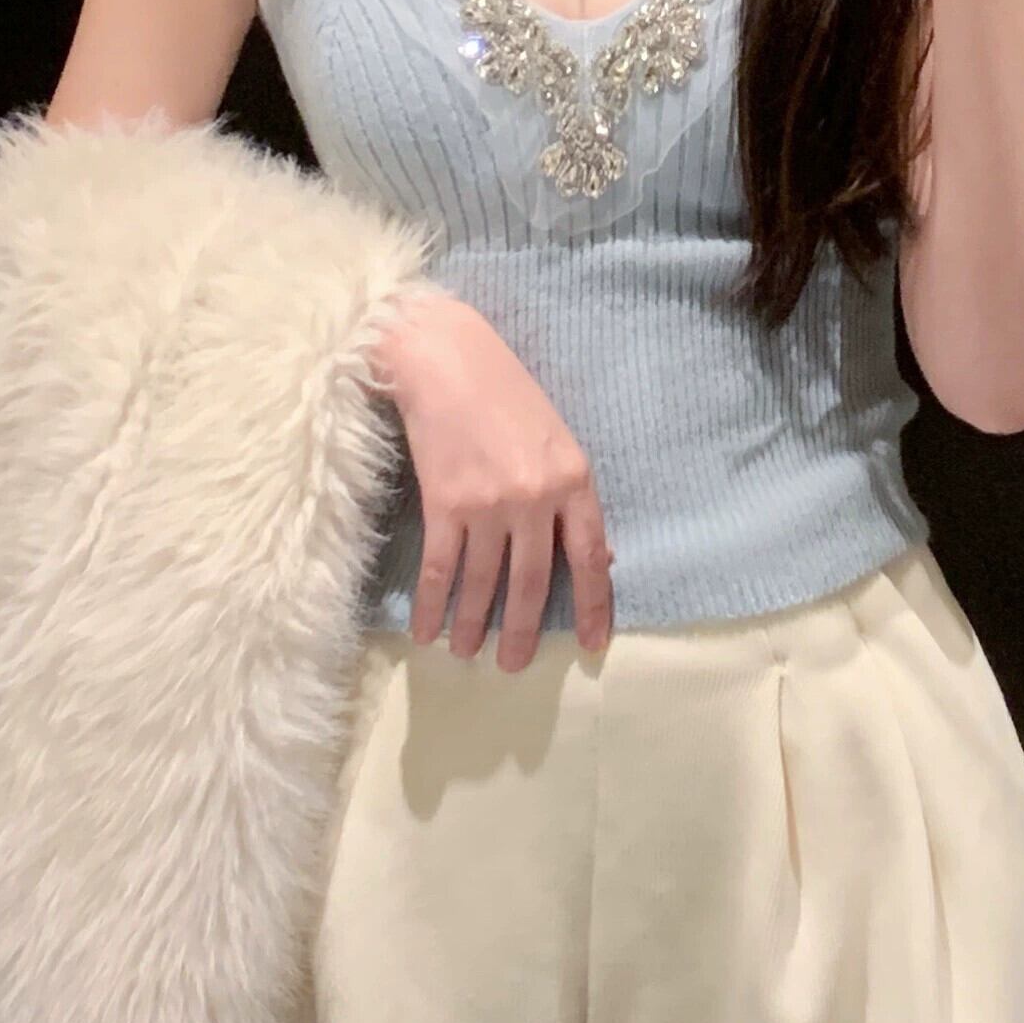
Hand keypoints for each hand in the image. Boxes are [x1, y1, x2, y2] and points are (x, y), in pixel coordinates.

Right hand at [369, 292, 614, 669]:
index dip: (594, 605)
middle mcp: (535, 497)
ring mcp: (489, 502)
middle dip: (523, 631)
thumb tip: (595, 555)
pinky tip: (428, 631)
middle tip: (514, 665)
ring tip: (467, 653)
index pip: (589, 557)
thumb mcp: (557, 437)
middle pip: (533, 582)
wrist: (445, 356)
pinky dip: (433, 605)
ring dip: (473, 625)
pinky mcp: (445, 502)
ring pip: (484, 583)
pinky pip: (441, 569)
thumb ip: (572, 495)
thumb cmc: (503, 389)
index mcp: (573, 478)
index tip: (593, 645)